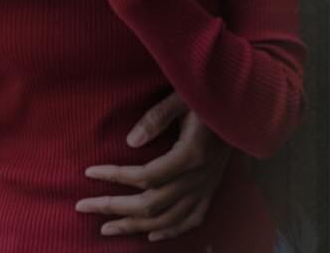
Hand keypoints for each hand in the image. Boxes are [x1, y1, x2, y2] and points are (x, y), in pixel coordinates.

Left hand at [77, 92, 228, 240]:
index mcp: (192, 155)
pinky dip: (172, 231)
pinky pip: (193, 219)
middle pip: (151, 204)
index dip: (115, 177)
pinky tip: (152, 235)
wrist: (247, 104)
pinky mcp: (212, 188)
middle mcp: (199, 177)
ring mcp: (207, 186)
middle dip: (114, 208)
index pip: (146, 176)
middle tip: (83, 207)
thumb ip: (158, 117)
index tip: (89, 172)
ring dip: (134, 226)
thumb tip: (131, 142)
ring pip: (168, 218)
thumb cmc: (211, 94)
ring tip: (106, 228)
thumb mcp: (184, 96)